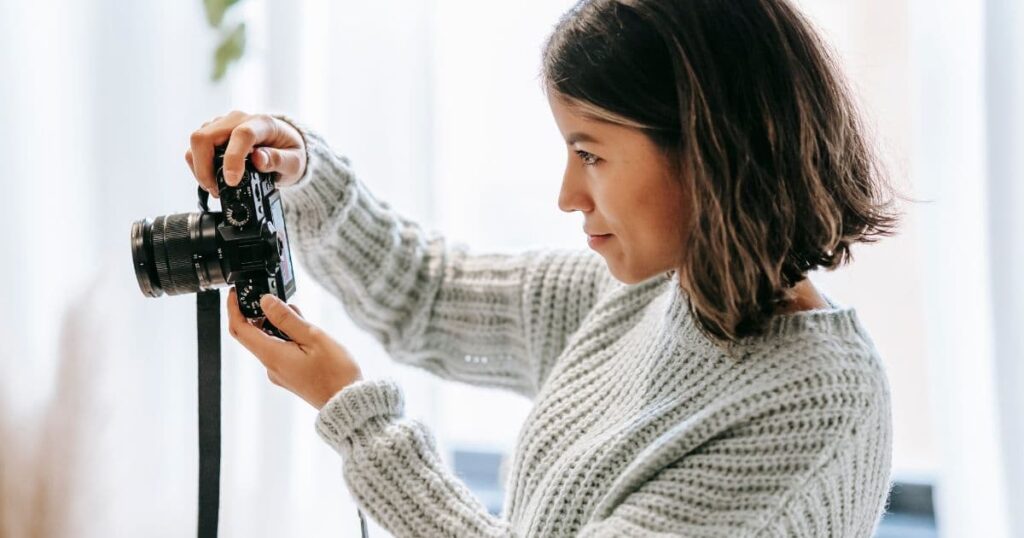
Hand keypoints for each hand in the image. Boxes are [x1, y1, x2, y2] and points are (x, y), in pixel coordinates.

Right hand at [185, 110, 306, 197]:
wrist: (284, 144)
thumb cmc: (290, 151)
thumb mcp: (295, 161)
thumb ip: (279, 160)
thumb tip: (259, 159)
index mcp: (262, 123)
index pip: (241, 135)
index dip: (233, 158)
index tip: (232, 181)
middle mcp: (238, 119)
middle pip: (205, 136)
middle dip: (204, 168)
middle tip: (217, 190)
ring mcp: (223, 124)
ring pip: (197, 142)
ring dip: (200, 168)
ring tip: (216, 188)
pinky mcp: (213, 133)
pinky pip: (197, 147)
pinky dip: (199, 166)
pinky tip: (212, 179)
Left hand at [226, 287, 361, 409]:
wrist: (347, 402)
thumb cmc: (335, 373)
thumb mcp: (313, 337)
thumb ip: (287, 319)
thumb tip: (266, 302)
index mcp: (272, 355)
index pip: (240, 329)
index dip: (233, 309)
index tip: (234, 293)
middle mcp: (271, 366)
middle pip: (253, 335)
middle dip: (258, 314)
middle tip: (274, 298)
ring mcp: (280, 373)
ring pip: (269, 342)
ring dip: (277, 325)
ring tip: (299, 314)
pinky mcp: (290, 375)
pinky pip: (279, 351)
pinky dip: (285, 337)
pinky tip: (303, 331)